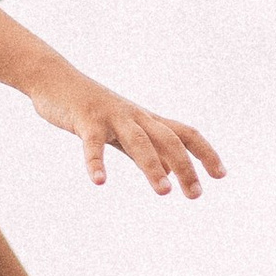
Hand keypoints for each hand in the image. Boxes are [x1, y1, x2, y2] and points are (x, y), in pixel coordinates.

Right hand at [23, 64, 224, 197]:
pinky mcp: (86, 120)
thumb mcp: (126, 130)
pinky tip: (99, 182)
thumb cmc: (93, 109)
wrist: (55, 79)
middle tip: (195, 195)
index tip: (221, 175)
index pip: (186, 133)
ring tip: (164, 192)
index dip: (206, 152)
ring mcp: (112, 116)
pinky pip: (93, 143)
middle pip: (169, 140)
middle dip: (186, 167)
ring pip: (139, 141)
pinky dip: (96, 163)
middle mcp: (136, 116)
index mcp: (147, 119)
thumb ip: (149, 150)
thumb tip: (172, 172)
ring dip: (153, 166)